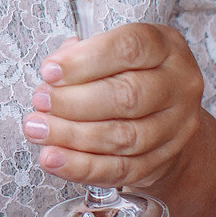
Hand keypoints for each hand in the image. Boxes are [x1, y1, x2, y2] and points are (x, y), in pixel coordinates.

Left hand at [21, 24, 206, 194]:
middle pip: (127, 96)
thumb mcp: (110, 51)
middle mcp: (179, 85)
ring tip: (36, 130)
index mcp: (165, 47)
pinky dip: (81, 167)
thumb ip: (82, 54)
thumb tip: (53, 73)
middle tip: (40, 101)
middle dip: (74, 101)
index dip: (85, 61)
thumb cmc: (126, 74)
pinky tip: (53, 159)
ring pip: (123, 136)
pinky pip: (119, 169)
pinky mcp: (162, 161)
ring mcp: (176, 127)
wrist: (164, 118)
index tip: (49, 71)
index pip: (129, 48)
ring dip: (72, 135)